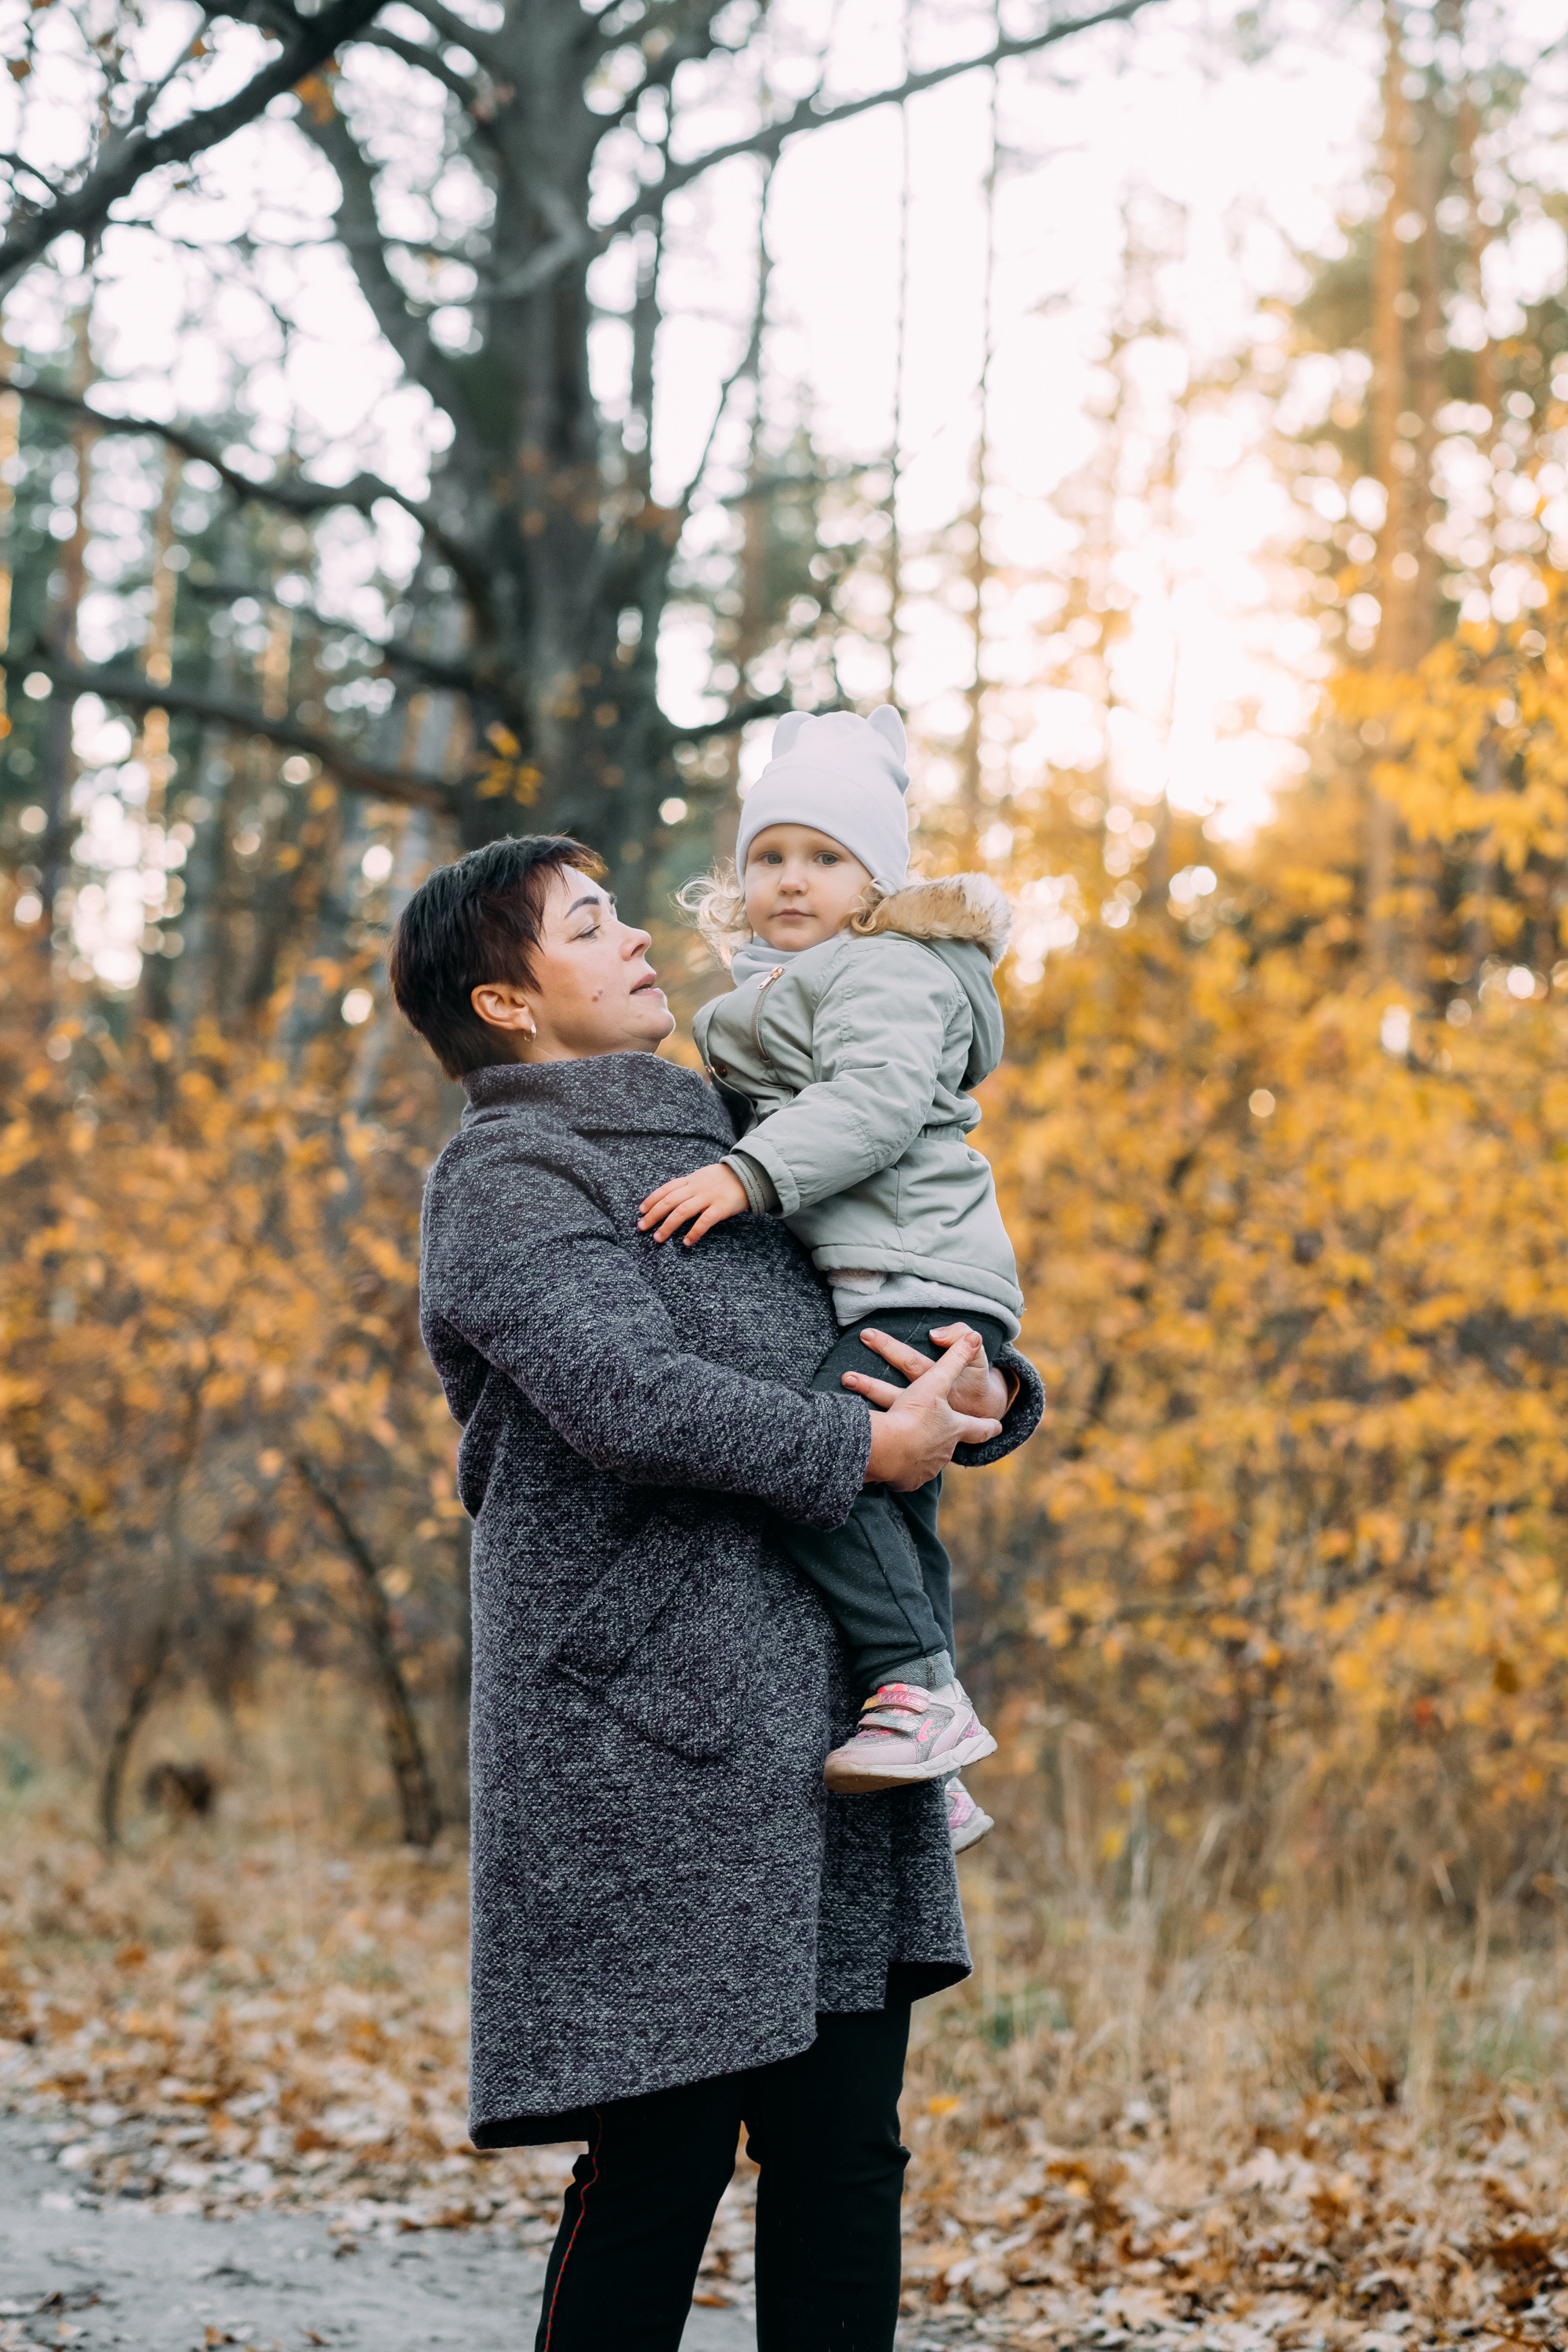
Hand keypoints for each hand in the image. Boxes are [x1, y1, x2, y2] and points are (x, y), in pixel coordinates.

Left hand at [639, 1161, 749, 1245]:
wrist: (749, 1174)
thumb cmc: (724, 1178)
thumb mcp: (703, 1176)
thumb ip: (689, 1185)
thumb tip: (672, 1197)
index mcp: (691, 1179)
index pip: (666, 1189)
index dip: (651, 1199)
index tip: (641, 1211)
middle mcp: (696, 1187)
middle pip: (669, 1201)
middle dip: (653, 1215)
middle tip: (642, 1227)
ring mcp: (708, 1197)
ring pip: (682, 1212)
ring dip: (668, 1226)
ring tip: (658, 1238)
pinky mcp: (720, 1208)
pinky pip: (704, 1222)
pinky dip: (693, 1233)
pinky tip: (686, 1242)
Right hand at [847, 1329, 1002, 1490]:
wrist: (886, 1451)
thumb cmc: (914, 1416)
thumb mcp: (935, 1381)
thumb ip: (954, 1357)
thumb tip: (974, 1335)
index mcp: (954, 1428)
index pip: (978, 1428)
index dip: (989, 1426)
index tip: (998, 1426)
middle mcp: (945, 1451)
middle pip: (948, 1445)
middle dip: (944, 1440)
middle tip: (942, 1438)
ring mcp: (927, 1468)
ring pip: (927, 1459)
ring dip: (919, 1451)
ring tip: (910, 1446)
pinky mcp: (907, 1480)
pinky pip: (907, 1473)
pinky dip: (903, 1467)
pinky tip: (894, 1462)